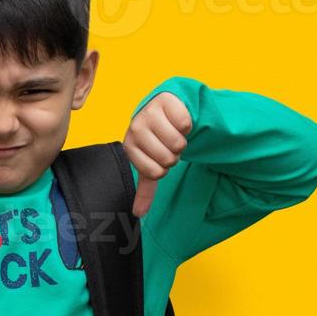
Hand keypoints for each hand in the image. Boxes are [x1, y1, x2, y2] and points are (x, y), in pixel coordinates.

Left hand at [124, 91, 193, 217]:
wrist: (162, 109)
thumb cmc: (156, 140)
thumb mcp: (150, 163)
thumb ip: (145, 188)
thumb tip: (139, 214)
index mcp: (129, 147)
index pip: (156, 173)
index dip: (165, 167)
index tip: (159, 157)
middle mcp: (134, 129)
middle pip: (169, 158)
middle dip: (174, 154)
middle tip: (168, 144)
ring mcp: (148, 113)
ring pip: (178, 142)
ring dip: (182, 140)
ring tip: (173, 133)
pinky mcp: (165, 101)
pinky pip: (185, 123)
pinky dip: (187, 124)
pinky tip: (178, 120)